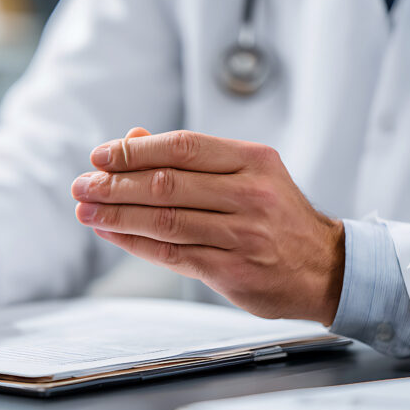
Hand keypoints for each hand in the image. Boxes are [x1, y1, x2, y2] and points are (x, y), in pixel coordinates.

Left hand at [71, 128, 344, 324]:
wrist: (327, 268)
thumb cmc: (277, 216)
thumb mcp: (248, 172)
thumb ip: (192, 158)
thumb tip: (134, 138)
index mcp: (253, 160)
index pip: (184, 146)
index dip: (136, 151)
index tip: (100, 156)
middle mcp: (251, 195)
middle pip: (167, 184)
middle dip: (115, 185)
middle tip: (82, 185)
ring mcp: (244, 235)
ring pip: (165, 221)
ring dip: (117, 215)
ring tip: (87, 210)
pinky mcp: (234, 271)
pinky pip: (173, 255)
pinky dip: (135, 243)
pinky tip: (111, 234)